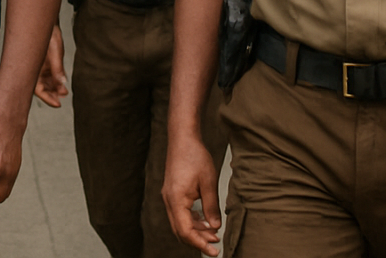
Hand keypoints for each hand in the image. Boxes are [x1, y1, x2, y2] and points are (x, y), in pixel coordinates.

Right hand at [34, 24, 68, 106]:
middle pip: (42, 88)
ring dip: (55, 88)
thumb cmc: (48, 34)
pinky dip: (56, 81)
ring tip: (64, 92)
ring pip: (47, 82)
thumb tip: (62, 83)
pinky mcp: (47, 63)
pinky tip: (62, 85)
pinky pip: (51, 75)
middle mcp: (36, 69)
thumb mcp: (55, 52)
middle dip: (51, 95)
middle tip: (60, 99)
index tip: (57, 104)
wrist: (49, 23)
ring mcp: (41, 66)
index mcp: (33, 68)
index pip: (38, 90)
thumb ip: (57, 68)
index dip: (47, 98)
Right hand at [162, 130, 222, 255]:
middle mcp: (169, 201)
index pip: (185, 231)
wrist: (183, 139)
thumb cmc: (195, 156)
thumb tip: (215, 227)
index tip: (213, 251)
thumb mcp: (208, 182)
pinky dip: (192, 221)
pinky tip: (205, 220)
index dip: (199, 244)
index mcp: (176, 199)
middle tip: (216, 243)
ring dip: (195, 231)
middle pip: (180, 231)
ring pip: (180, 223)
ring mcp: (169, 197)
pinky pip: (180, 214)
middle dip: (197, 240)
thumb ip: (211, 206)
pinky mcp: (172, 193)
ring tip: (213, 233)